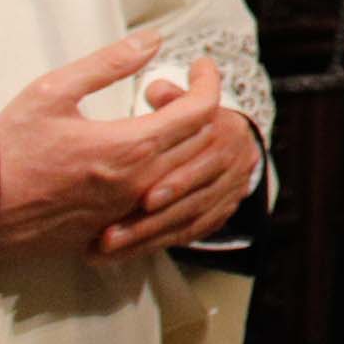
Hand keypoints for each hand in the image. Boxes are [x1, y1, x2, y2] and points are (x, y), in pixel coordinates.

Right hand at [0, 34, 243, 269]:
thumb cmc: (7, 150)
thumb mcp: (53, 91)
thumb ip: (108, 63)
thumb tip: (153, 40)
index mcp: (129, 148)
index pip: (200, 111)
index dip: (208, 82)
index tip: (200, 65)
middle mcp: (139, 185)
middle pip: (202, 143)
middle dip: (200, 107)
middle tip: (172, 89)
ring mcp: (129, 212)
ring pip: (187, 175)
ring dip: (188, 141)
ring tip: (163, 116)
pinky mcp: (116, 230)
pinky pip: (165, 202)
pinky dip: (171, 174)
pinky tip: (147, 155)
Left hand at [97, 65, 264, 260]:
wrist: (235, 141)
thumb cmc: (196, 120)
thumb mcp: (185, 98)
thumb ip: (169, 96)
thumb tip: (155, 90)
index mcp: (222, 131)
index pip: (204, 162)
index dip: (177, 182)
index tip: (145, 199)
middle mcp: (230, 163)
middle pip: (193, 199)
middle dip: (152, 219)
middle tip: (111, 233)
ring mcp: (228, 191)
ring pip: (188, 220)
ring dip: (147, 236)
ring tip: (107, 246)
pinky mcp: (219, 214)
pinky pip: (189, 234)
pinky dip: (156, 244)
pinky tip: (124, 253)